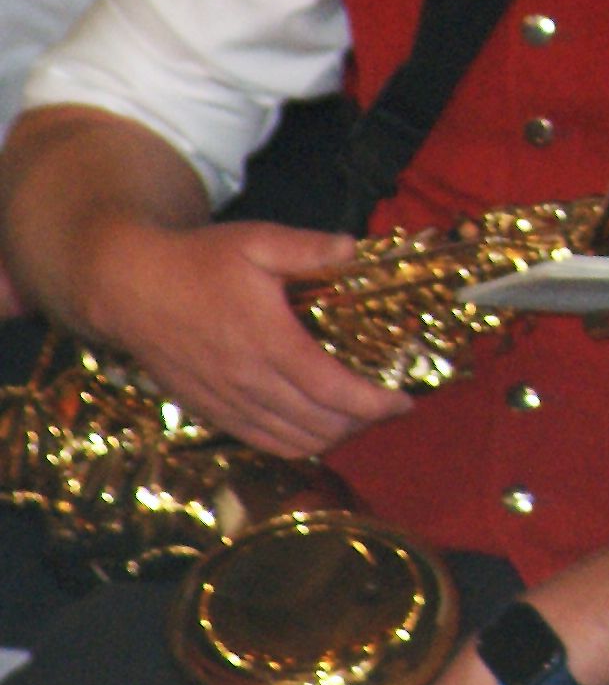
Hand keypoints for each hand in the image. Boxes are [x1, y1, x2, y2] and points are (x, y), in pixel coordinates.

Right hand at [84, 218, 404, 455]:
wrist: (128, 289)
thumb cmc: (197, 261)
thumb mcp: (257, 241)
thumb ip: (309, 248)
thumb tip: (354, 251)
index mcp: (269, 342)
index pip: (334, 391)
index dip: (374, 403)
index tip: (404, 401)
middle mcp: (249, 381)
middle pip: (319, 424)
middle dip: (363, 422)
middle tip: (387, 406)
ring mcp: (226, 401)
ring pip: (291, 441)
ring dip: (332, 437)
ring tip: (357, 419)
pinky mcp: (208, 410)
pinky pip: (259, 442)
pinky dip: (294, 444)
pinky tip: (312, 428)